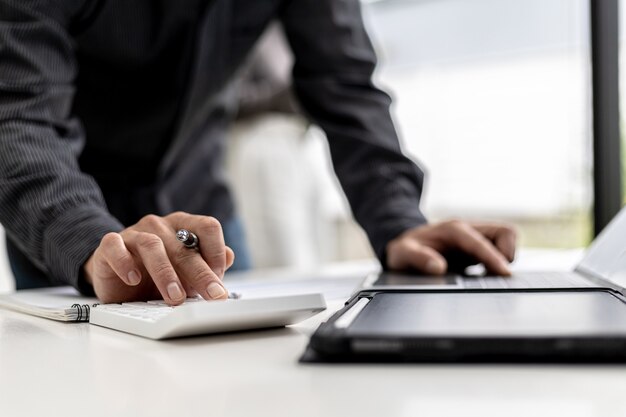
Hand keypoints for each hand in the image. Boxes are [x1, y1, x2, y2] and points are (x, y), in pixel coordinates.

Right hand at [84, 212, 234, 304]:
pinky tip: (133, 279)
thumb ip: (207, 263)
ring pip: (152, 246)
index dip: (217, 251)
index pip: (208, 226)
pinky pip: (115, 247)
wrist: (116, 273)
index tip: (220, 278)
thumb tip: (229, 257)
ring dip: (166, 273)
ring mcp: (134, 233)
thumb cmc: (156, 271)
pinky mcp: (109, 245)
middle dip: (201, 273)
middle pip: (184, 246)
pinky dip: (125, 263)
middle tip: (211, 295)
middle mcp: (160, 226)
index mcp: (183, 225)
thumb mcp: (186, 270)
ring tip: (175, 297)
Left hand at [386, 220, 516, 275]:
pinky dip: (500, 262)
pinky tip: (487, 276)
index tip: (504, 274)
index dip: (493, 257)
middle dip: (506, 253)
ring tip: (489, 275)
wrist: (405, 247)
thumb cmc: (404, 249)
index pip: (481, 241)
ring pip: (506, 239)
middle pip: (505, 232)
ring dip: (505, 258)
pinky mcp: (478, 248)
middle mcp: (468, 230)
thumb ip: (417, 258)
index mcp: (453, 229)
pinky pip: (501, 250)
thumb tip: (438, 267)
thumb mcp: (401, 253)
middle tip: (495, 274)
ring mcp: (475, 238)